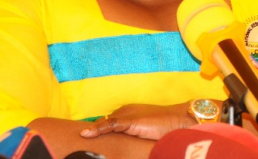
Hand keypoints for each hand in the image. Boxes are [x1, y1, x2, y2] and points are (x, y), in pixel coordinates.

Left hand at [79, 103, 193, 140]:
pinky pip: (110, 124)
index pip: (107, 123)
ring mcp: (127, 115)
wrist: (181, 121)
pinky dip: (97, 129)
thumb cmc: (166, 129)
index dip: (97, 132)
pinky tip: (86, 134)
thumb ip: (132, 136)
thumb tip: (121, 146)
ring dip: (92, 132)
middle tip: (76, 140)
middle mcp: (125, 111)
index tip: (84, 140)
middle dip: (92, 132)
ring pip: (104, 124)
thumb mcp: (145, 134)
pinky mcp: (130, 120)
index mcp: (128, 113)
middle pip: (103, 123)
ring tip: (77, 139)